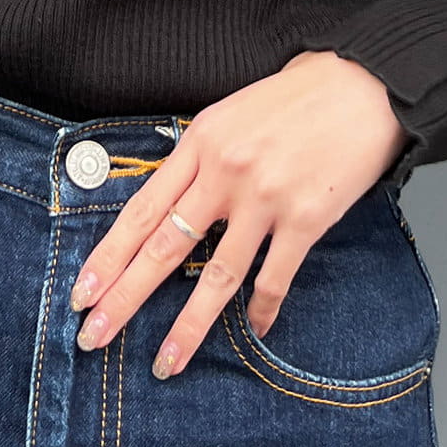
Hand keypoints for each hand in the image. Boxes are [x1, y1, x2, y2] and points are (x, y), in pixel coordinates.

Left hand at [69, 50, 407, 377]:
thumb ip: (199, 159)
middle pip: (162, 248)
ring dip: (187, 326)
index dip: (107, 258)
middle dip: (123, 298)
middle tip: (92, 336)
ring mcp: (265, 199)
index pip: (140, 211)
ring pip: (215, 276)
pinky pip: (275, 278)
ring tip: (166, 361)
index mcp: (200, 143)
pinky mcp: (305, 219)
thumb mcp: (231, 115)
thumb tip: (170, 204)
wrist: (366, 84)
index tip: (81, 294)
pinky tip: (256, 331)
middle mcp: (225, 173)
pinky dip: (263, 310)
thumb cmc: (299, 97)